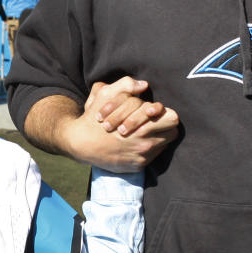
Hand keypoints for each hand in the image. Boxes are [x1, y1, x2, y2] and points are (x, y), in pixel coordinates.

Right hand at [59, 77, 178, 171]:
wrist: (79, 144)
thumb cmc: (93, 118)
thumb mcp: (104, 95)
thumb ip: (125, 85)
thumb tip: (143, 85)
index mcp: (142, 125)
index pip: (171, 118)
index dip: (162, 112)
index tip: (151, 111)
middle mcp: (145, 144)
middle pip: (172, 131)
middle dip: (163, 124)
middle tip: (152, 121)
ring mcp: (141, 157)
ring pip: (164, 144)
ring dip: (157, 135)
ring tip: (143, 130)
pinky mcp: (136, 167)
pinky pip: (153, 156)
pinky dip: (147, 148)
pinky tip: (134, 142)